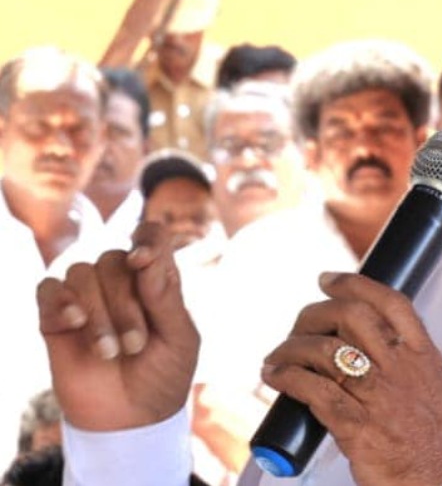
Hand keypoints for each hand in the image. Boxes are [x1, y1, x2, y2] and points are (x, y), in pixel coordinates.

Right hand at [37, 222, 199, 430]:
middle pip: (114, 259)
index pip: (151, 235)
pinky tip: (75, 322)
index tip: (143, 261)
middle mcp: (120, 280)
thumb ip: (165, 297)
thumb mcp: (179, 339)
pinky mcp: (56, 318)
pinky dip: (60, 302)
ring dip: (98, 315)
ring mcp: (87, 297)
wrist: (131, 419)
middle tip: (136, 346)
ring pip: (82, 274)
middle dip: (126, 304)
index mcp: (157, 278)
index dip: (147, 239)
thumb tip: (142, 256)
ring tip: (109, 353)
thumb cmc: (163, 375)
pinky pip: (48, 289)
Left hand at [262, 272, 441, 485]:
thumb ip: (417, 369)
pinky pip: (313, 391)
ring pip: (326, 351)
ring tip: (278, 357)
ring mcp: (377, 396)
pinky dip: (288, 378)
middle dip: (316, 314)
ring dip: (292, 348)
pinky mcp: (356, 427)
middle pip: (351, 318)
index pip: (390, 303)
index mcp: (424, 357)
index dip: (355, 284)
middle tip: (300, 324)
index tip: (330, 280)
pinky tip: (276, 377)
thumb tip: (392, 358)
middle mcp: (400, 369)